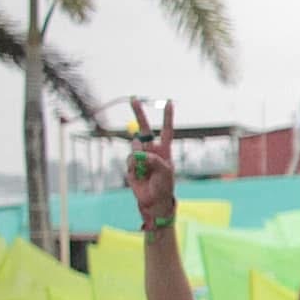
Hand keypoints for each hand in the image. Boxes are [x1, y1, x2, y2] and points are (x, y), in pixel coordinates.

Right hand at [123, 98, 176, 220]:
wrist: (153, 200)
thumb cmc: (164, 186)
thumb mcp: (165, 172)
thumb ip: (155, 160)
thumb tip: (140, 153)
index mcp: (164, 150)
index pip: (166, 130)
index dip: (167, 117)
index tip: (169, 103)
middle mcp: (151, 150)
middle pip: (144, 129)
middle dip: (139, 113)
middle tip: (133, 98)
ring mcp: (140, 156)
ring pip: (134, 146)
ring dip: (139, 157)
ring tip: (147, 170)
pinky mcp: (130, 164)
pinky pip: (130, 160)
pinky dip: (134, 167)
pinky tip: (140, 175)